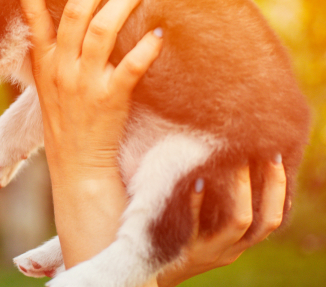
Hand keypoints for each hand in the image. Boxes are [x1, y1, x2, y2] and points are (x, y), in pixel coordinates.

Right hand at [14, 0, 160, 272]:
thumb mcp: (47, 85)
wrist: (78, 164)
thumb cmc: (66, 121)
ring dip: (121, 5)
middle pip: (76, 13)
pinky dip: (146, 47)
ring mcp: (84, 83)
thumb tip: (65, 20)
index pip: (32, 17)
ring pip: (102, 31)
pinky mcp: (110, 98)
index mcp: (43, 63)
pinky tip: (158, 34)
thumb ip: (53, 54)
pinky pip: (131, 65)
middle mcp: (61, 69)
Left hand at [157, 159, 286, 285]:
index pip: (271, 221)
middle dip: (272, 187)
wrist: (147, 273)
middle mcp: (229, 251)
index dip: (279, 192)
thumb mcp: (204, 232)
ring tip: (237, 161)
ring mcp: (209, 251)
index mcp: (237, 245)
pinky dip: (198, 202)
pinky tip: (196, 181)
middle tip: (268, 154)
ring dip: (241, 190)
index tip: (274, 159)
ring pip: (238, 222)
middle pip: (265, 222)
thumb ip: (216, 212)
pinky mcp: (186, 250)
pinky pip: (195, 225)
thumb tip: (221, 170)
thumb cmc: (174, 243)